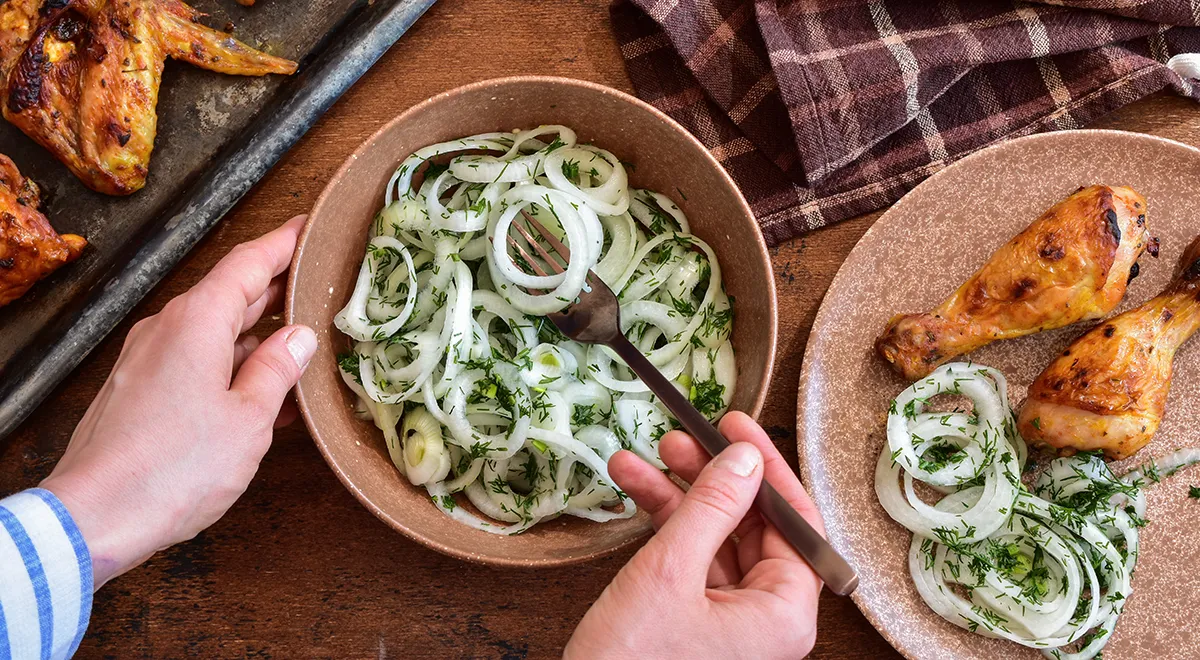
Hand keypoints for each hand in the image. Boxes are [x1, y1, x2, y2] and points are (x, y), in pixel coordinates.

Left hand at [41, 216, 316, 587]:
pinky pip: (196, 362)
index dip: (284, 243)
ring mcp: (150, 360)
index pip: (249, 262)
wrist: (96, 516)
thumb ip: (278, 370)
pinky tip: (264, 393)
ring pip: (215, 332)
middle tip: (321, 288)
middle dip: (277, 291)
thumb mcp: (250, 418)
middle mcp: (169, 329)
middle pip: (231, 294)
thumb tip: (299, 338)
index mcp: (197, 321)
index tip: (310, 228)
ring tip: (304, 347)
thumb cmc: (175, 468)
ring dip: (258, 337)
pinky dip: (233, 367)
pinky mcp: (141, 391)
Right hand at [566, 412, 823, 658]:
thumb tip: (745, 458)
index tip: (734, 424)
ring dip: (677, 497)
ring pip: (715, 539)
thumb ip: (711, 507)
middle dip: (710, 477)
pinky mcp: (698, 627)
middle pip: (753, 526)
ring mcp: (732, 625)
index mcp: (784, 615)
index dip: (765, 466)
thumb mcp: (669, 572)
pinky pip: (692, 563)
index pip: (795, 522)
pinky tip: (634, 492)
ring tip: (639, 459)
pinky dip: (664, 527)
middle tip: (679, 437)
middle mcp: (767, 621)